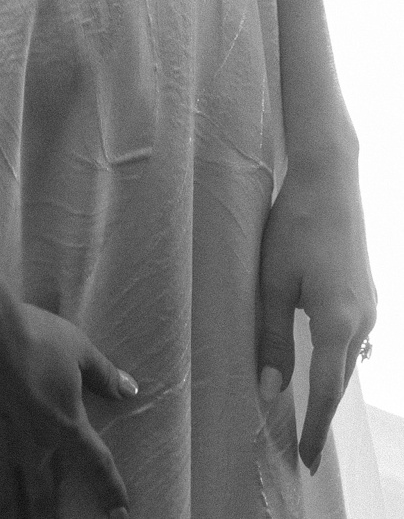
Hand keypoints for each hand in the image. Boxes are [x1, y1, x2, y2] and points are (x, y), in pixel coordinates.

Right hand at [0, 283, 136, 517]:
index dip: (110, 490)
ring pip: (5, 501)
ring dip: (11, 512)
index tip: (120, 512)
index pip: (97, 466)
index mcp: (66, 425)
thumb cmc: (30, 334)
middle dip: (46, 512)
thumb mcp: (75, 346)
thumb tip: (131, 389)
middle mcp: (34, 450)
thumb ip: (102, 372)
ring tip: (10, 518)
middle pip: (43, 496)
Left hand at [256, 147, 375, 472]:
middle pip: (341, 378)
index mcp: (337, 322)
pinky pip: (354, 337)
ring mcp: (370, 306)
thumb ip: (273, 336)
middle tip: (308, 445)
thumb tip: (272, 388)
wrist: (329, 181)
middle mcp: (362, 320)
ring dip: (332, 382)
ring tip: (313, 408)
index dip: (317, 427)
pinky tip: (325, 359)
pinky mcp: (367, 292)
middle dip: (324, 411)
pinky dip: (338, 356)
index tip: (309, 459)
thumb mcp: (274, 281)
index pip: (327, 390)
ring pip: (348, 357)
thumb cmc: (294, 225)